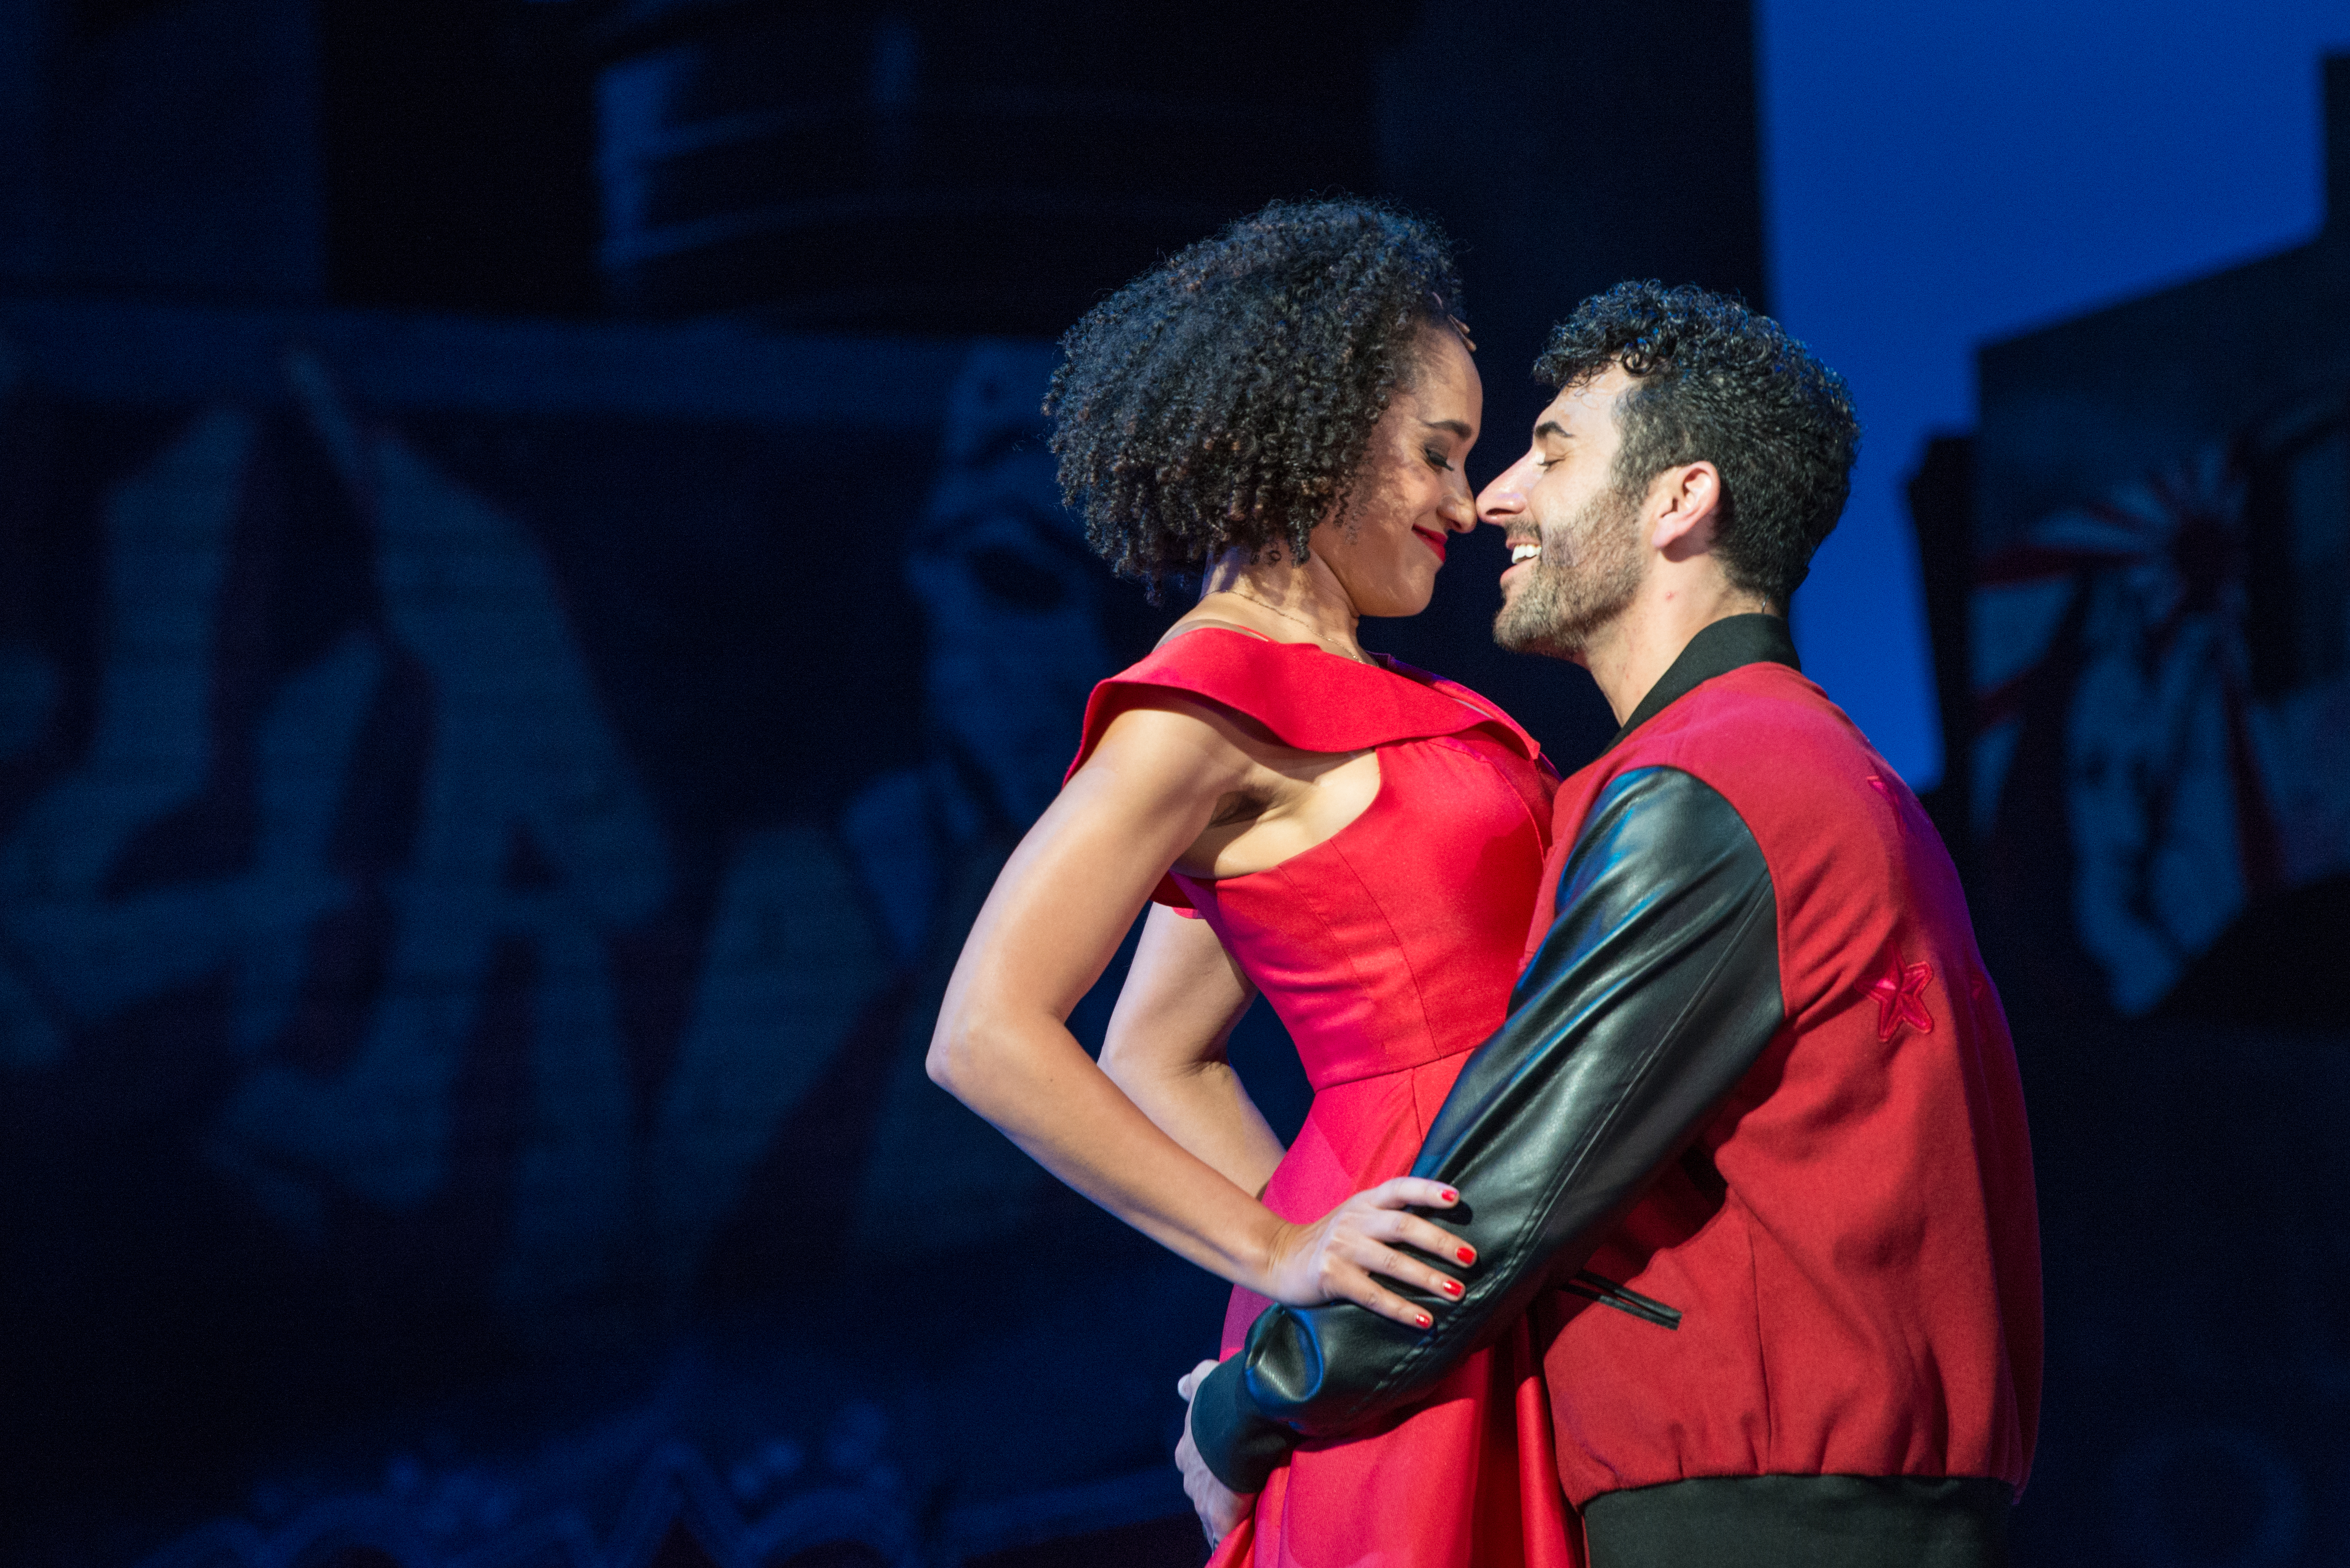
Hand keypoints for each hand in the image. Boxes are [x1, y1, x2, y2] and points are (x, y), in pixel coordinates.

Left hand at [1176, 1359, 1252, 1546]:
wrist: (1234, 1422)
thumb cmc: (1221, 1400)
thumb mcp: (1204, 1382)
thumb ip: (1194, 1383)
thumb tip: (1182, 1384)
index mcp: (1187, 1448)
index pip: (1194, 1463)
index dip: (1207, 1465)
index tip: (1220, 1466)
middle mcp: (1189, 1475)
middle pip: (1201, 1488)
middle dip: (1215, 1489)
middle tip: (1236, 1488)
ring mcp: (1201, 1498)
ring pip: (1211, 1510)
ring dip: (1224, 1511)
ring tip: (1244, 1512)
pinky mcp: (1218, 1516)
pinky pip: (1224, 1532)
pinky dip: (1233, 1533)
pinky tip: (1244, 1532)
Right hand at [1258, 1176, 1472, 1328]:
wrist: (1277, 1258)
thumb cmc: (1329, 1241)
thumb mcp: (1355, 1218)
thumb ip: (1388, 1216)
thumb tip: (1441, 1229)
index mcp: (1364, 1202)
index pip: (1399, 1188)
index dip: (1428, 1190)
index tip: (1457, 1198)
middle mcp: (1354, 1220)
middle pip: (1403, 1226)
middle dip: (1440, 1242)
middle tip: (1470, 1258)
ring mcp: (1341, 1248)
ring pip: (1393, 1262)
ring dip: (1429, 1278)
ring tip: (1458, 1293)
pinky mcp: (1331, 1276)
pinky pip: (1374, 1295)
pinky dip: (1402, 1309)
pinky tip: (1425, 1320)